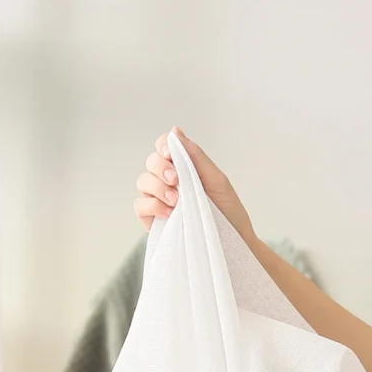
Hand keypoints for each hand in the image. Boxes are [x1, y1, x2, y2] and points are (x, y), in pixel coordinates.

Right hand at [133, 127, 257, 243]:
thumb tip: (175, 130)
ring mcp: (159, 199)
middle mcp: (168, 181)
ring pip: (143, 182)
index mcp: (184, 167)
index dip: (163, 146)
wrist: (232, 241)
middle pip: (151, 162)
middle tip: (176, 180)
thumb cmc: (228, 210)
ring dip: (158, 187)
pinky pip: (140, 205)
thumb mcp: (216, 179)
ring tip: (176, 200)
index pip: (164, 147)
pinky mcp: (153, 219)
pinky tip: (169, 212)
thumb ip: (195, 156)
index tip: (170, 155)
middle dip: (161, 168)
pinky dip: (152, 205)